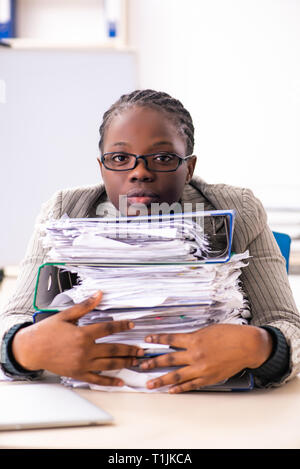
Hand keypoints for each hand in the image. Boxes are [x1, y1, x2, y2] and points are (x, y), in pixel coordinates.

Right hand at [12, 291, 143, 385]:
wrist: (31, 349)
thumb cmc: (47, 331)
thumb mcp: (65, 315)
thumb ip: (85, 306)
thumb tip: (99, 294)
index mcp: (83, 334)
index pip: (108, 329)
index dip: (122, 326)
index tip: (132, 324)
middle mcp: (84, 350)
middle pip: (113, 350)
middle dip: (130, 349)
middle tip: (141, 350)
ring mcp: (82, 364)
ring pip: (109, 365)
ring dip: (125, 363)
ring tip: (136, 362)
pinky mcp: (78, 374)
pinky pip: (97, 379)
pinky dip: (110, 382)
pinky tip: (120, 381)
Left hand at [141, 324, 272, 392]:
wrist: (246, 346)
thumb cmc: (229, 335)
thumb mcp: (208, 330)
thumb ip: (193, 336)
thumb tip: (181, 341)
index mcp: (194, 339)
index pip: (170, 339)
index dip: (157, 339)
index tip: (147, 339)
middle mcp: (195, 354)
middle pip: (169, 359)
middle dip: (153, 362)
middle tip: (141, 365)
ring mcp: (201, 368)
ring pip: (176, 375)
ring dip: (161, 380)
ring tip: (150, 384)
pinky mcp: (208, 378)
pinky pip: (190, 385)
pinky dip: (180, 388)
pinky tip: (171, 390)